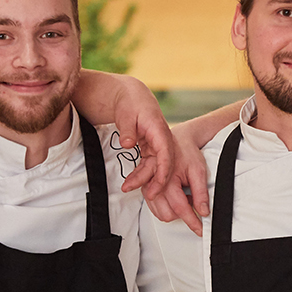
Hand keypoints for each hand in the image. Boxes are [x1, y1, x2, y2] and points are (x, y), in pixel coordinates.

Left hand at [110, 80, 177, 202]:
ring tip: (128, 188)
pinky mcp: (151, 148)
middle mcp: (162, 139)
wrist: (131, 97)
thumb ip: (127, 130)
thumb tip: (127, 144)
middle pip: (163, 164)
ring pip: (155, 166)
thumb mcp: (125, 114)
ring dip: (144, 179)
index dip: (164, 171)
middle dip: (156, 181)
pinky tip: (131, 182)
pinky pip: (149, 164)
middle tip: (147, 195)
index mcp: (160, 130)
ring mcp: (157, 145)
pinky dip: (140, 174)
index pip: (166, 154)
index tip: (159, 184)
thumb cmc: (130, 103)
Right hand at [144, 125, 208, 234]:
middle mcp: (155, 185)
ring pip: (162, 214)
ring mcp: (149, 188)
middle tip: (193, 200)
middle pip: (169, 214)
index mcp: (168, 180)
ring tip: (185, 195)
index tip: (200, 230)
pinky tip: (176, 196)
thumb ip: (201, 193)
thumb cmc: (186, 152)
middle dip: (183, 213)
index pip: (181, 208)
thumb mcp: (198, 171)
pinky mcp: (147, 190)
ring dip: (175, 211)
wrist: (175, 141)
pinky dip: (168, 208)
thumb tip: (204, 211)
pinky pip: (156, 209)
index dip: (193, 222)